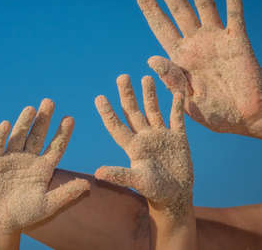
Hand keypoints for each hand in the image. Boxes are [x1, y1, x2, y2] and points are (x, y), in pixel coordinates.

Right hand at [0, 100, 89, 232]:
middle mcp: (29, 158)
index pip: (56, 146)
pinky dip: (1, 134)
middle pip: (38, 134)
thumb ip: (66, 193)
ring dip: (24, 122)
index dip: (63, 133)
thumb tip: (88, 185)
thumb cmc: (25, 214)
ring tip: (31, 108)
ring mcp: (12, 157)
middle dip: (44, 119)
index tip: (70, 118)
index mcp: (44, 167)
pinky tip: (6, 124)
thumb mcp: (47, 205)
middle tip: (50, 102)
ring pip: (20, 135)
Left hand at [94, 75, 192, 219]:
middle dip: (127, 95)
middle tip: (122, 77)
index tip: (99, 97)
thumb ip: (119, 175)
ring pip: (153, 111)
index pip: (117, 126)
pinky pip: (177, 119)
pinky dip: (176, 107)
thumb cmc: (154, 191)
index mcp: (133, 146)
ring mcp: (161, 136)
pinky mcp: (178, 139)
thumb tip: (97, 173)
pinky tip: (176, 92)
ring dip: (149, 95)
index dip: (108, 112)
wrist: (175, 197)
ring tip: (145, 77)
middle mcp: (144, 138)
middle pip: (133, 112)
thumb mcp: (137, 181)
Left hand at [136, 0, 261, 137]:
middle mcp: (196, 42)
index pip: (160, 25)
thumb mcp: (188, 100)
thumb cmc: (216, 114)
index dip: (150, 6)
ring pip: (202, 3)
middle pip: (177, 8)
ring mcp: (217, 39)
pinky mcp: (239, 40)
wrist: (247, 119)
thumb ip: (172, 79)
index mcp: (180, 57)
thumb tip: (151, 58)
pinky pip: (235, 12)